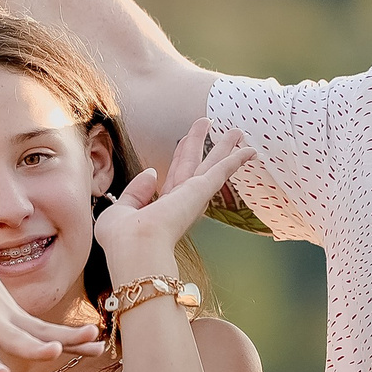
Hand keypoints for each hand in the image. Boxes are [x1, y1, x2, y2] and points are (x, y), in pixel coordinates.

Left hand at [0, 252, 100, 371]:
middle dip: (33, 345)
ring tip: (94, 340)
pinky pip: (50, 328)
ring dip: (67, 335)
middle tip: (52, 353)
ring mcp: (8, 318)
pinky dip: (72, 334)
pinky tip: (98, 343)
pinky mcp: (21, 318)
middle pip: (14, 336)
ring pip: (41, 329)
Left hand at [93, 121, 257, 274]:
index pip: (173, 176)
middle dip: (200, 143)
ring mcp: (192, 197)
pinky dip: (236, 160)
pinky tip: (250, 150)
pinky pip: (221, 171)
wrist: (134, 248)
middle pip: (193, 165)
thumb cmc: (122, 239)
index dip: (179, 155)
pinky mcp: (200, 191)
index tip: (185, 140)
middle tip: (209, 123)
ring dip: (224, 147)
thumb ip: (135, 192)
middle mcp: (180, 202)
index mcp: (162, 208)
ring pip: (211, 165)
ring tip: (236, 131)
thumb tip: (151, 172)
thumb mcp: (121, 210)